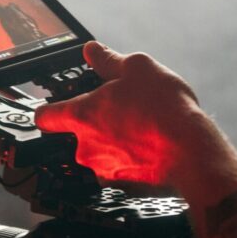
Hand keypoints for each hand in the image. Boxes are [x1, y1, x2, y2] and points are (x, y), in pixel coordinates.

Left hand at [34, 42, 215, 187]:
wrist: (192, 153)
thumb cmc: (164, 110)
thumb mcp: (137, 67)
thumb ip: (108, 59)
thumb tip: (92, 51)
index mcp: (82, 116)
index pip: (44, 116)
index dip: (49, 109)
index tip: (55, 108)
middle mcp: (86, 147)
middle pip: (78, 133)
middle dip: (97, 122)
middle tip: (123, 110)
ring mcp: (103, 170)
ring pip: (101, 152)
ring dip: (114, 142)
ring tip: (141, 129)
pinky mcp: (123, 186)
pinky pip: (120, 168)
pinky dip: (130, 159)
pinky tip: (150, 147)